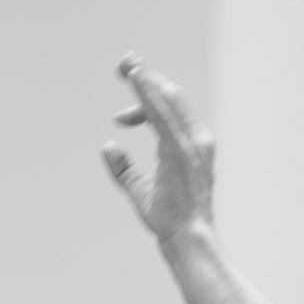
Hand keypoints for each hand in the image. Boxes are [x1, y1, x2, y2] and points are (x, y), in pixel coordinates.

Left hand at [101, 52, 216, 242]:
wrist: (188, 240)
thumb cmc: (171, 220)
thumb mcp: (142, 190)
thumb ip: (125, 169)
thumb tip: (108, 147)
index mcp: (190, 147)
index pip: (170, 109)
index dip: (147, 96)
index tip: (124, 98)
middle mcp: (195, 140)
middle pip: (172, 95)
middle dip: (147, 77)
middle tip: (124, 64)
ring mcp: (190, 144)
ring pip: (169, 98)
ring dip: (146, 78)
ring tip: (127, 64)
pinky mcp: (179, 151)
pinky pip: (162, 114)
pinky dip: (148, 92)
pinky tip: (135, 76)